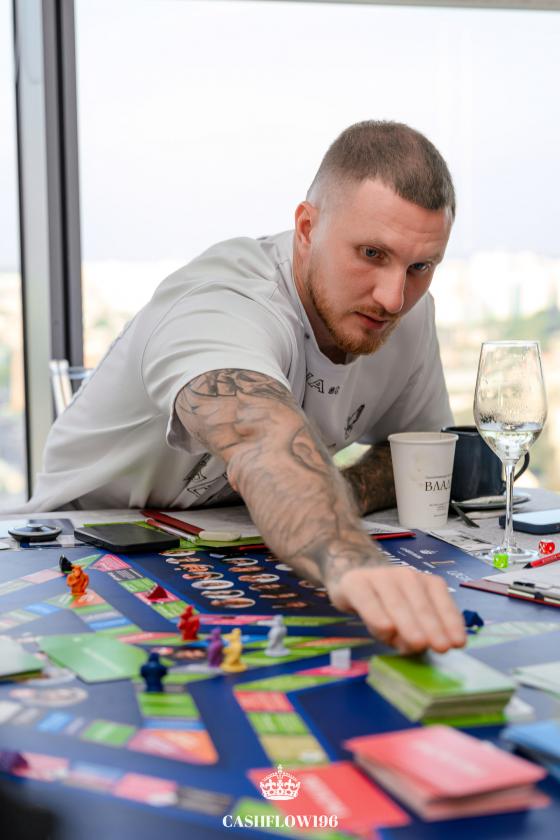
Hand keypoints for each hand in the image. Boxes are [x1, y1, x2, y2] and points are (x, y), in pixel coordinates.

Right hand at [328, 566, 466, 653]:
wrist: (351, 579)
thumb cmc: (386, 605)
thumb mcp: (407, 620)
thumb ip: (417, 631)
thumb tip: (419, 646)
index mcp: (425, 583)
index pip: (442, 602)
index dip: (450, 622)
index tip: (457, 643)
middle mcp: (405, 576)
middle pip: (420, 604)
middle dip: (432, 627)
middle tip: (441, 647)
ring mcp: (379, 577)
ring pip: (396, 602)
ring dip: (409, 624)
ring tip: (418, 643)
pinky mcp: (355, 583)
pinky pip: (368, 600)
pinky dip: (377, 615)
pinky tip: (386, 629)